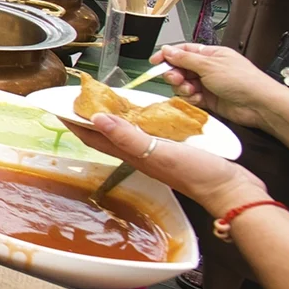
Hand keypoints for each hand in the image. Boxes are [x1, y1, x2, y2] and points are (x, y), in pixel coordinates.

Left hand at [67, 113, 264, 218]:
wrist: (231, 190)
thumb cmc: (197, 174)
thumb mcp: (159, 151)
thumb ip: (128, 136)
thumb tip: (97, 118)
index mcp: (131, 154)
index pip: (93, 137)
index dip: (74, 122)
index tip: (57, 106)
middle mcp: (139, 154)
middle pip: (106, 133)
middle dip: (89, 117)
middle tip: (78, 98)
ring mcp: (155, 153)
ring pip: (126, 132)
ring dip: (113, 118)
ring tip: (105, 101)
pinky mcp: (172, 150)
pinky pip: (148, 132)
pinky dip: (140, 121)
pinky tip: (144, 113)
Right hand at [156, 41, 285, 130]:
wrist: (258, 104)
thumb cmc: (242, 80)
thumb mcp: (209, 65)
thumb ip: (184, 58)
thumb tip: (167, 49)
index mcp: (210, 54)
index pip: (183, 51)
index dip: (168, 55)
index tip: (154, 62)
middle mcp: (208, 68)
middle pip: (180, 69)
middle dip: (174, 74)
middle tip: (176, 79)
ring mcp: (208, 84)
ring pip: (183, 84)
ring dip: (183, 88)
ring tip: (190, 90)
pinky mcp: (208, 99)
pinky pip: (190, 97)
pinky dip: (191, 98)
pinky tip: (198, 99)